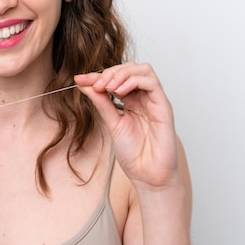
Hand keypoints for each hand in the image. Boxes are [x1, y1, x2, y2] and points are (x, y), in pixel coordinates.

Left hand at [74, 62, 179, 189]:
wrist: (147, 175)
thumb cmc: (133, 153)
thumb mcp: (111, 122)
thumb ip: (100, 102)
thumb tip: (84, 84)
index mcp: (130, 101)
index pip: (115, 78)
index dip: (96, 75)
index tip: (80, 79)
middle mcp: (143, 98)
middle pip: (130, 68)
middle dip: (110, 72)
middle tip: (96, 84)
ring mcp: (154, 101)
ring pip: (142, 70)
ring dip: (122, 73)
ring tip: (107, 87)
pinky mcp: (164, 107)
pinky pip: (152, 82)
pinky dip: (134, 81)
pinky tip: (120, 91)